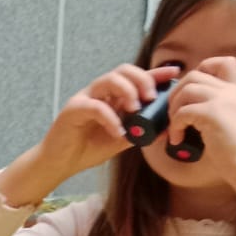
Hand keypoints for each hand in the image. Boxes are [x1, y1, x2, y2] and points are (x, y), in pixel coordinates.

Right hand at [38, 63, 178, 180]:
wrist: (60, 163)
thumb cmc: (87, 149)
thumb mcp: (120, 140)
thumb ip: (140, 132)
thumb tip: (165, 129)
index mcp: (111, 96)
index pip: (135, 77)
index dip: (155, 73)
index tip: (174, 73)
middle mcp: (98, 92)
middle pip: (123, 71)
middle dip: (142, 80)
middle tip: (152, 98)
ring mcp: (85, 98)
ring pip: (108, 80)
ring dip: (127, 91)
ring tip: (136, 108)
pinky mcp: (73, 109)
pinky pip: (95, 106)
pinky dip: (110, 117)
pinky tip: (118, 131)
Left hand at [167, 57, 235, 204]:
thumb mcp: (229, 121)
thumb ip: (214, 109)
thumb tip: (184, 108)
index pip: (223, 61)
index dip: (202, 68)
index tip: (191, 90)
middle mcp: (231, 91)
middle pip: (193, 75)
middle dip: (176, 93)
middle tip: (174, 115)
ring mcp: (223, 100)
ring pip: (186, 89)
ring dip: (173, 109)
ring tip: (175, 128)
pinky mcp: (213, 114)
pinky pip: (182, 112)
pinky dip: (174, 126)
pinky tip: (177, 140)